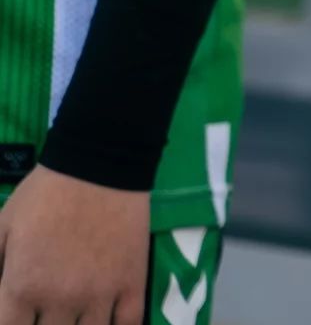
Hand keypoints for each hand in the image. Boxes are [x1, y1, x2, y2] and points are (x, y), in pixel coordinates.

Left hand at [0, 166, 147, 324]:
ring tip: (70, 315)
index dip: (11, 323)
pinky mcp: (132, 284)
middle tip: (45, 310)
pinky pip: (127, 324)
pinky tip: (105, 321)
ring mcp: (101, 295)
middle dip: (42, 324)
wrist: (99, 166)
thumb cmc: (44, 195)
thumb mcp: (0, 227)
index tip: (17, 315)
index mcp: (22, 287)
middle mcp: (61, 300)